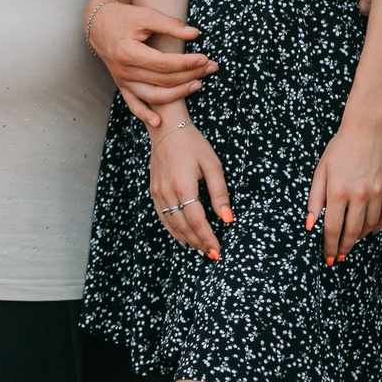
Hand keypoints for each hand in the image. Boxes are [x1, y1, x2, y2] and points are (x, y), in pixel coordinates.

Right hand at [89, 1, 215, 126]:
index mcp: (128, 52)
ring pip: (153, 96)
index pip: (163, 63)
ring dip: (178, 93)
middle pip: (162, 80)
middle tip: (210, 67)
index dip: (186, 63)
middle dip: (190, 75)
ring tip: (198, 84)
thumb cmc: (124, 17)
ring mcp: (122, 81)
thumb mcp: (145, 15)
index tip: (205, 59)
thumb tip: (195, 33)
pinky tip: (159, 121)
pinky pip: (133, 104)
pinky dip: (144, 115)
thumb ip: (169, 24)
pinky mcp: (122, 86)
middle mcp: (124, 71)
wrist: (98, 25)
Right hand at [145, 121, 230, 258]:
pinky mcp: (153, 190)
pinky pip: (162, 216)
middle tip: (212, 253)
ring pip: (172, 224)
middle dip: (199, 243)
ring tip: (201, 248)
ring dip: (187, 239)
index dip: (208, 238)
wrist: (166, 128)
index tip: (218, 250)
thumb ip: (220, 193)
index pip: (197, 221)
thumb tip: (227, 218)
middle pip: (183, 226)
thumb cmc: (193, 144)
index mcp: (184, 185)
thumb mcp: (212, 164)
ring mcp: (158, 192)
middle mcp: (167, 191)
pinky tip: (183, 237)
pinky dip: (173, 230)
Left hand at [306, 118, 381, 263]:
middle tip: (339, 256)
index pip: (332, 228)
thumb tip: (310, 225)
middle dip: (344, 248)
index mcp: (338, 191)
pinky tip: (369, 228)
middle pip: (353, 232)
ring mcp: (378, 192)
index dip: (329, 246)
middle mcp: (359, 194)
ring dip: (360, 237)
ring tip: (351, 239)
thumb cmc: (339, 150)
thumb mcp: (321, 171)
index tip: (328, 257)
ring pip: (370, 227)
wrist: (367, 130)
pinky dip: (377, 227)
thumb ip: (315, 199)